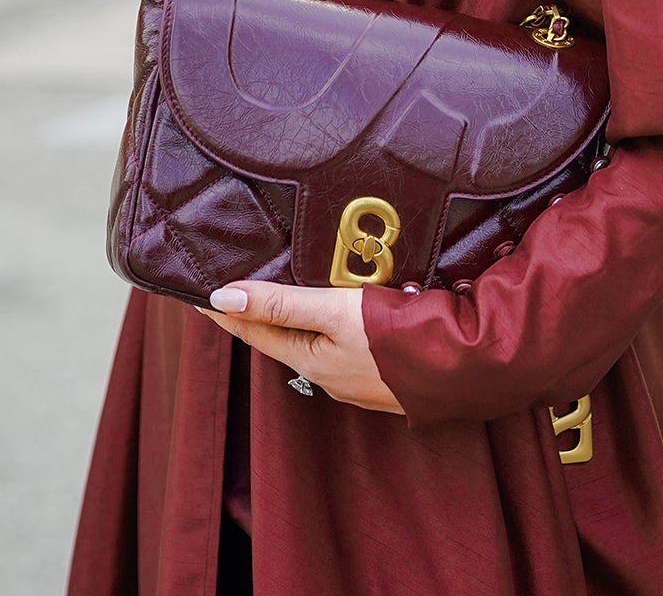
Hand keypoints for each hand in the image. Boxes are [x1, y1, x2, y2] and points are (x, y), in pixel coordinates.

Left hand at [203, 282, 404, 413]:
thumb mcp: (336, 311)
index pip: (254, 331)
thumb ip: (281, 302)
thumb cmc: (398, 337)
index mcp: (311, 362)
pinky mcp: (383, 370)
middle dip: (258, 313)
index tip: (196, 292)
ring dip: (293, 317)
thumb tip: (221, 296)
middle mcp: (329, 375)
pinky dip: (327, 323)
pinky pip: (341, 343)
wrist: (466, 366)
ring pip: (314, 341)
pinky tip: (336, 307)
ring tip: (278, 291)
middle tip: (233, 286)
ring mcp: (358, 377)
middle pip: (282, 338)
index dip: (224, 309)